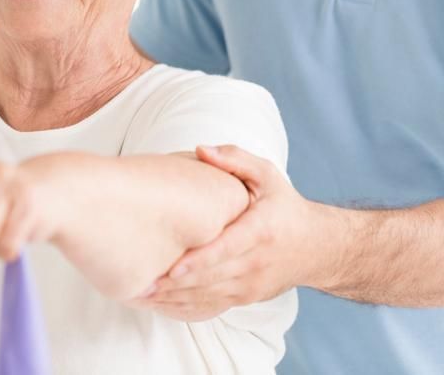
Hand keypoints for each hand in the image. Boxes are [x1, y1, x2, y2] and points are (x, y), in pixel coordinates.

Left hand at [136, 145, 322, 319]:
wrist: (319, 247)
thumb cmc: (285, 206)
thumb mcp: (267, 175)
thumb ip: (235, 159)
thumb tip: (201, 149)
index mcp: (259, 230)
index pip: (226, 249)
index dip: (198, 261)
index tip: (172, 268)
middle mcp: (255, 262)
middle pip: (211, 278)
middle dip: (175, 285)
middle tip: (140, 286)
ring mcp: (251, 284)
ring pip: (208, 297)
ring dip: (174, 299)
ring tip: (140, 296)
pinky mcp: (247, 297)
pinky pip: (213, 307)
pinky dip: (186, 308)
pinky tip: (160, 305)